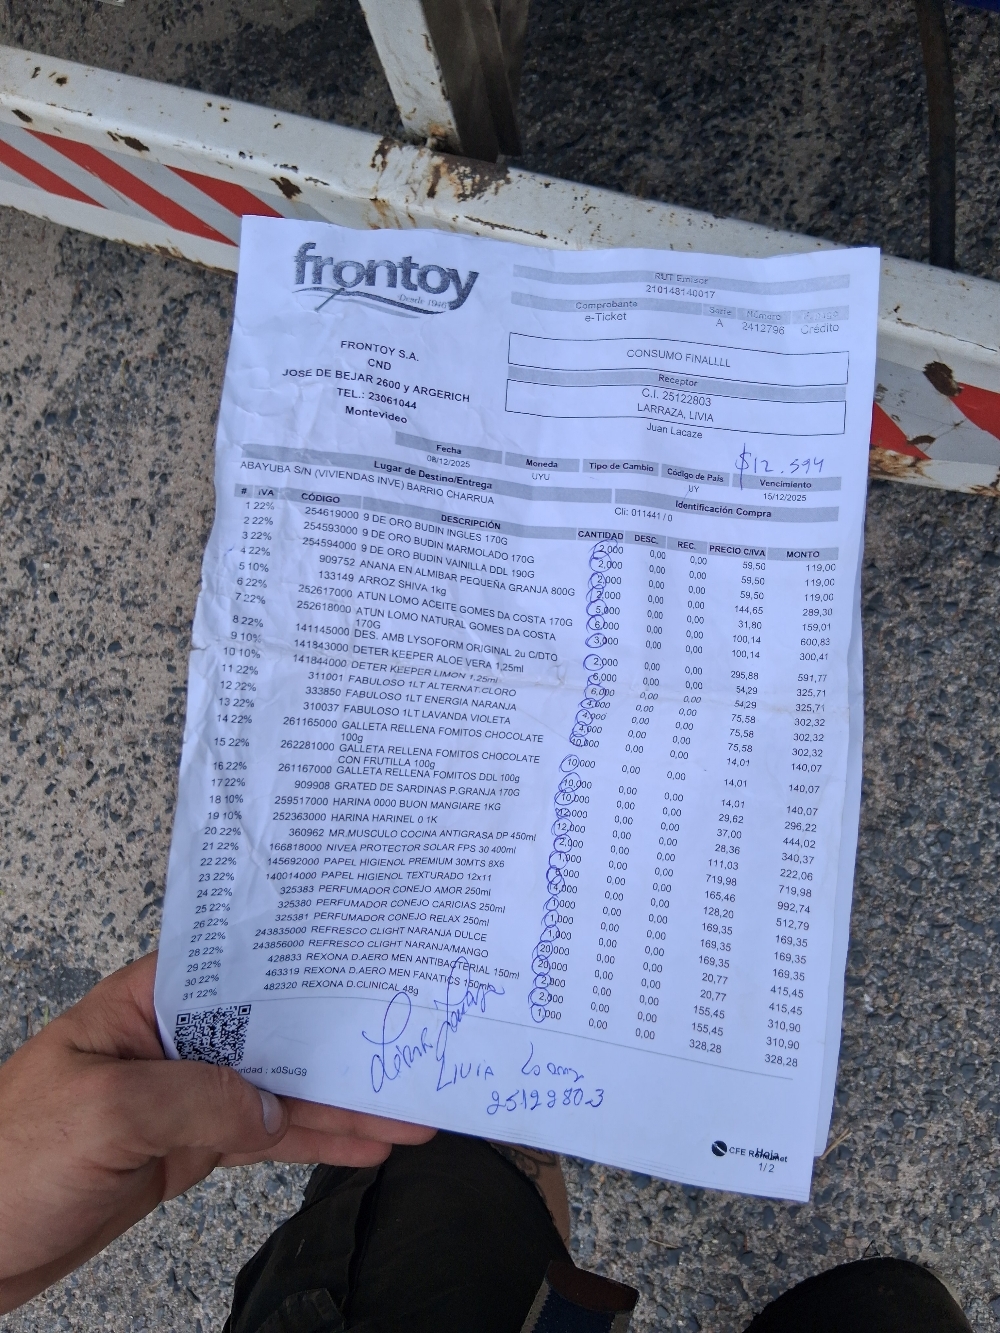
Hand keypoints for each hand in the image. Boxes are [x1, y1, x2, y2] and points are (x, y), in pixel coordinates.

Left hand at [0, 953, 433, 1313]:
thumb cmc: (9, 1161)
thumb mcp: (103, 1113)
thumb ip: (194, 1097)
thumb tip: (270, 1103)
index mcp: (147, 1003)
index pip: (238, 969)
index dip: (299, 965)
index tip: (360, 968)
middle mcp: (176, 1040)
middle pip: (274, 1031)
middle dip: (340, 1042)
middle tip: (404, 1050)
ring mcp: (187, 1095)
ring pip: (282, 1089)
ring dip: (343, 1104)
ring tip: (407, 1115)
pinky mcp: (192, 1147)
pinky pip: (269, 1138)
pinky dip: (317, 1143)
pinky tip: (364, 1145)